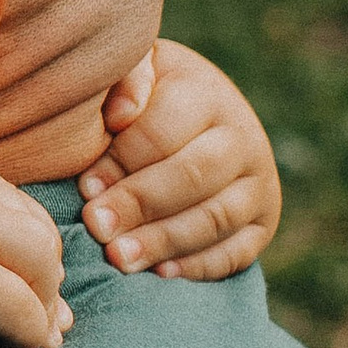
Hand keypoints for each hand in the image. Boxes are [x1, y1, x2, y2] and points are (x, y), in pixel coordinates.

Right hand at [0, 148, 70, 347]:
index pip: (3, 198)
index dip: (21, 242)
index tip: (26, 280)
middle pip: (32, 224)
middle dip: (45, 272)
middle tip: (47, 316)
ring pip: (39, 261)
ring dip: (44, 302)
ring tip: (39, 336)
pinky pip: (22, 309)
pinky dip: (31, 334)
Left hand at [79, 42, 281, 279]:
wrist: (194, 123)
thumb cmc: (144, 101)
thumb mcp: (137, 74)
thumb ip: (128, 78)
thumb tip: (122, 114)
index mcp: (207, 93)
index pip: (165, 132)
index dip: (123, 161)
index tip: (86, 186)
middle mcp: (242, 136)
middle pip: (194, 175)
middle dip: (141, 203)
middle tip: (97, 226)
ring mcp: (258, 183)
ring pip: (215, 217)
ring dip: (164, 240)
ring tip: (119, 258)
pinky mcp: (262, 223)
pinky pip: (236, 251)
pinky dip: (199, 265)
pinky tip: (160, 273)